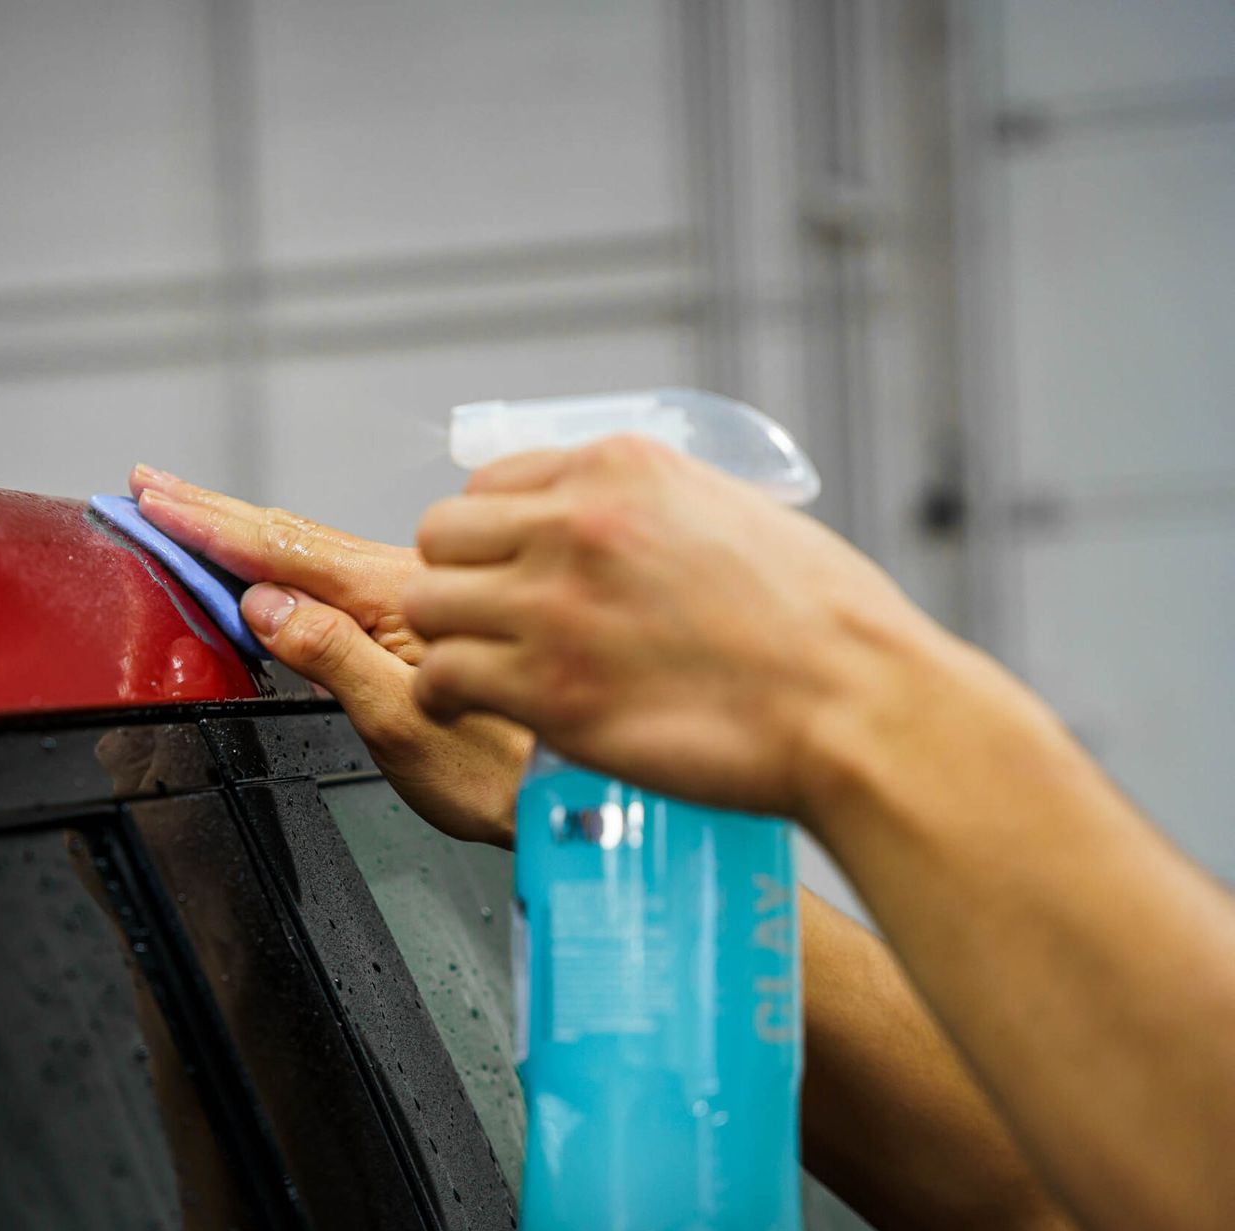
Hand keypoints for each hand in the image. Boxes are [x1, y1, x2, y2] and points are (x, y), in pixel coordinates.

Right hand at [131, 464, 531, 846]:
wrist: (576, 792)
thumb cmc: (505, 774)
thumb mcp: (401, 724)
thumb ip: (332, 655)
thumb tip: (264, 604)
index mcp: (397, 600)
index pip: (283, 551)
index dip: (211, 525)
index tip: (158, 502)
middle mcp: (409, 585)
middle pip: (295, 537)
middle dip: (217, 512)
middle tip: (156, 488)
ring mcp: (419, 599)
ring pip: (318, 552)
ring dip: (250, 533)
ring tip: (196, 516)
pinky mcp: (428, 619)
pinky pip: (345, 574)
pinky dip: (295, 560)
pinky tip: (275, 566)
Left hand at [405, 437, 945, 818]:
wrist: (856, 705)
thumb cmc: (822, 623)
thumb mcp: (733, 512)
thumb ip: (653, 509)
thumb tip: (609, 521)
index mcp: (621, 470)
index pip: (491, 482)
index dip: (492, 532)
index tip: (504, 565)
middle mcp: (576, 526)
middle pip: (442, 536)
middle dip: (458, 578)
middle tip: (485, 618)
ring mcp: (555, 607)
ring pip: (428, 605)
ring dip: (447, 636)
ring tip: (477, 662)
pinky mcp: (549, 689)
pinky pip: (444, 677)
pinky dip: (448, 694)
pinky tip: (471, 703)